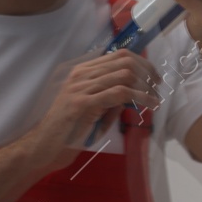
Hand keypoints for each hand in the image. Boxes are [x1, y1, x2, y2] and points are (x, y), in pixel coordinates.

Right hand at [26, 50, 161, 170]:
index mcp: (83, 71)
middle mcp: (81, 75)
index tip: (155, 78)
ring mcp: (80, 87)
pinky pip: (119, 93)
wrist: (43, 146)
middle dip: (148, 73)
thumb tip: (137, 91)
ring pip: (125, 75)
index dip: (143, 63)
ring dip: (146, 87)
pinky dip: (140, 97)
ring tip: (155, 99)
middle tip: (158, 88)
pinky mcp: (81, 103)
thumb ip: (112, 96)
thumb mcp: (94, 108)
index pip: (120, 55)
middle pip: (125, 61)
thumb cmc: (69, 129)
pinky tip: (149, 105)